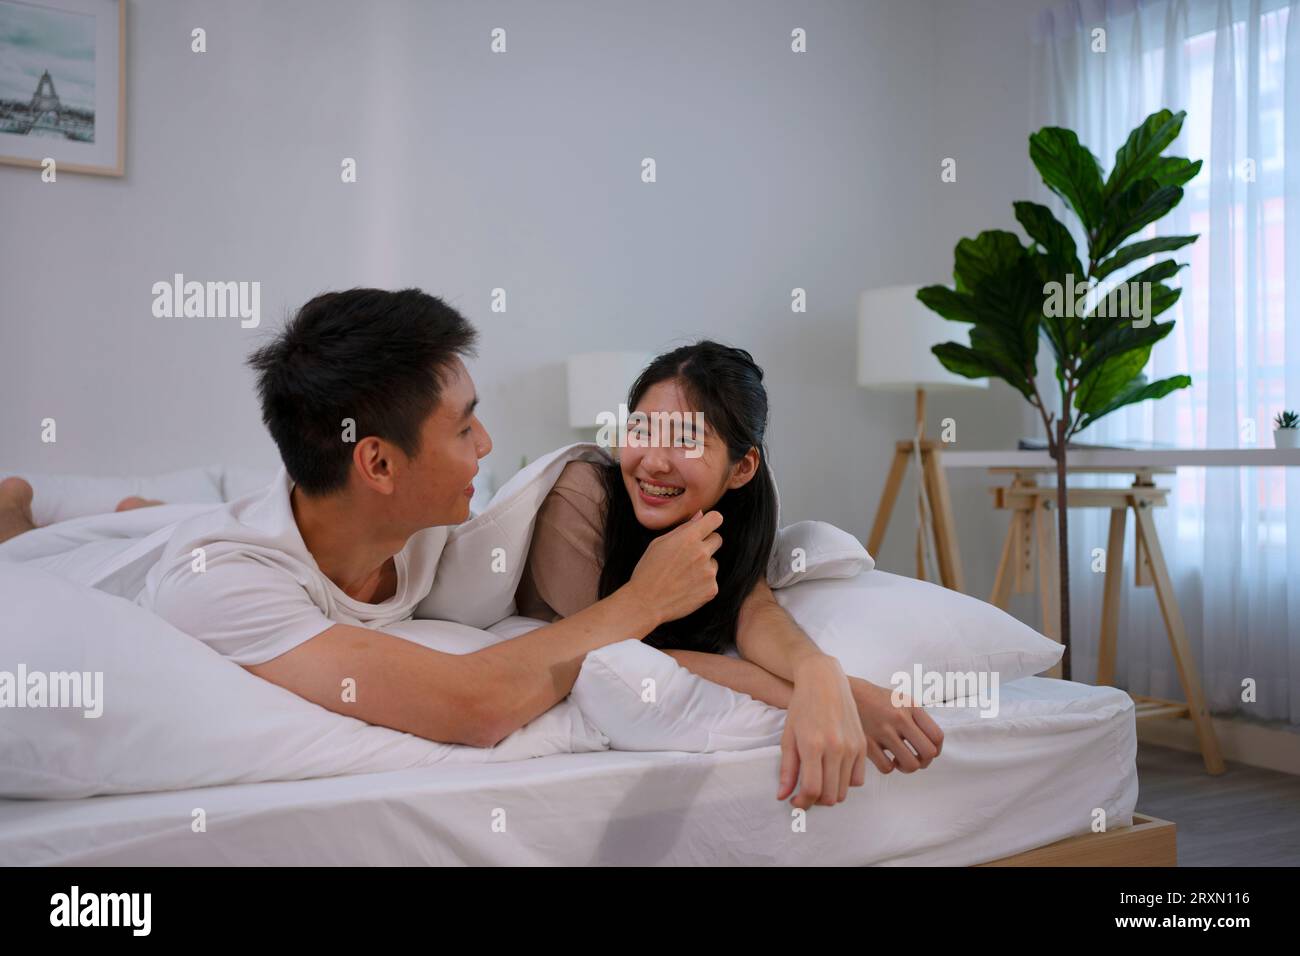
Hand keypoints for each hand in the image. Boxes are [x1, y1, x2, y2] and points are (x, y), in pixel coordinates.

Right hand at [624, 509, 722, 626]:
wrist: (645, 603)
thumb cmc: (648, 571)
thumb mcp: (659, 543)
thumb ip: (682, 528)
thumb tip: (700, 515)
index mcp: (688, 538)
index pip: (716, 519)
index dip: (711, 521)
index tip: (706, 527)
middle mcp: (702, 552)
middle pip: (718, 539)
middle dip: (706, 543)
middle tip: (688, 556)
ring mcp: (709, 572)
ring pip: (713, 562)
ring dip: (703, 566)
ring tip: (682, 576)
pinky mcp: (712, 589)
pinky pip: (712, 580)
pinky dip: (702, 583)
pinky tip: (685, 588)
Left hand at [776, 655, 866, 808]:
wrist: (824, 681)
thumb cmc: (802, 707)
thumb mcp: (788, 737)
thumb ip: (787, 769)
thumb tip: (783, 796)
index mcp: (813, 745)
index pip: (812, 790)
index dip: (802, 803)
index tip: (795, 802)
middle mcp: (836, 748)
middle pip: (830, 796)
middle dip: (815, 801)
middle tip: (804, 793)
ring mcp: (852, 747)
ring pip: (844, 791)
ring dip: (829, 794)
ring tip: (818, 782)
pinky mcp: (862, 746)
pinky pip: (857, 779)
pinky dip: (844, 783)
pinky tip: (832, 772)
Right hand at [847, 676, 943, 772]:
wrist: (845, 693)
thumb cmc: (875, 699)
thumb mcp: (901, 699)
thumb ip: (917, 718)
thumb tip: (932, 744)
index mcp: (910, 706)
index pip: (937, 736)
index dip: (936, 749)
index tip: (929, 751)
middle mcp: (899, 717)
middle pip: (928, 753)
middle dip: (924, 762)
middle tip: (915, 759)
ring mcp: (882, 731)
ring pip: (910, 764)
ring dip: (907, 767)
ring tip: (899, 760)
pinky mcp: (866, 742)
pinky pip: (887, 768)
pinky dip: (888, 767)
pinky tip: (884, 758)